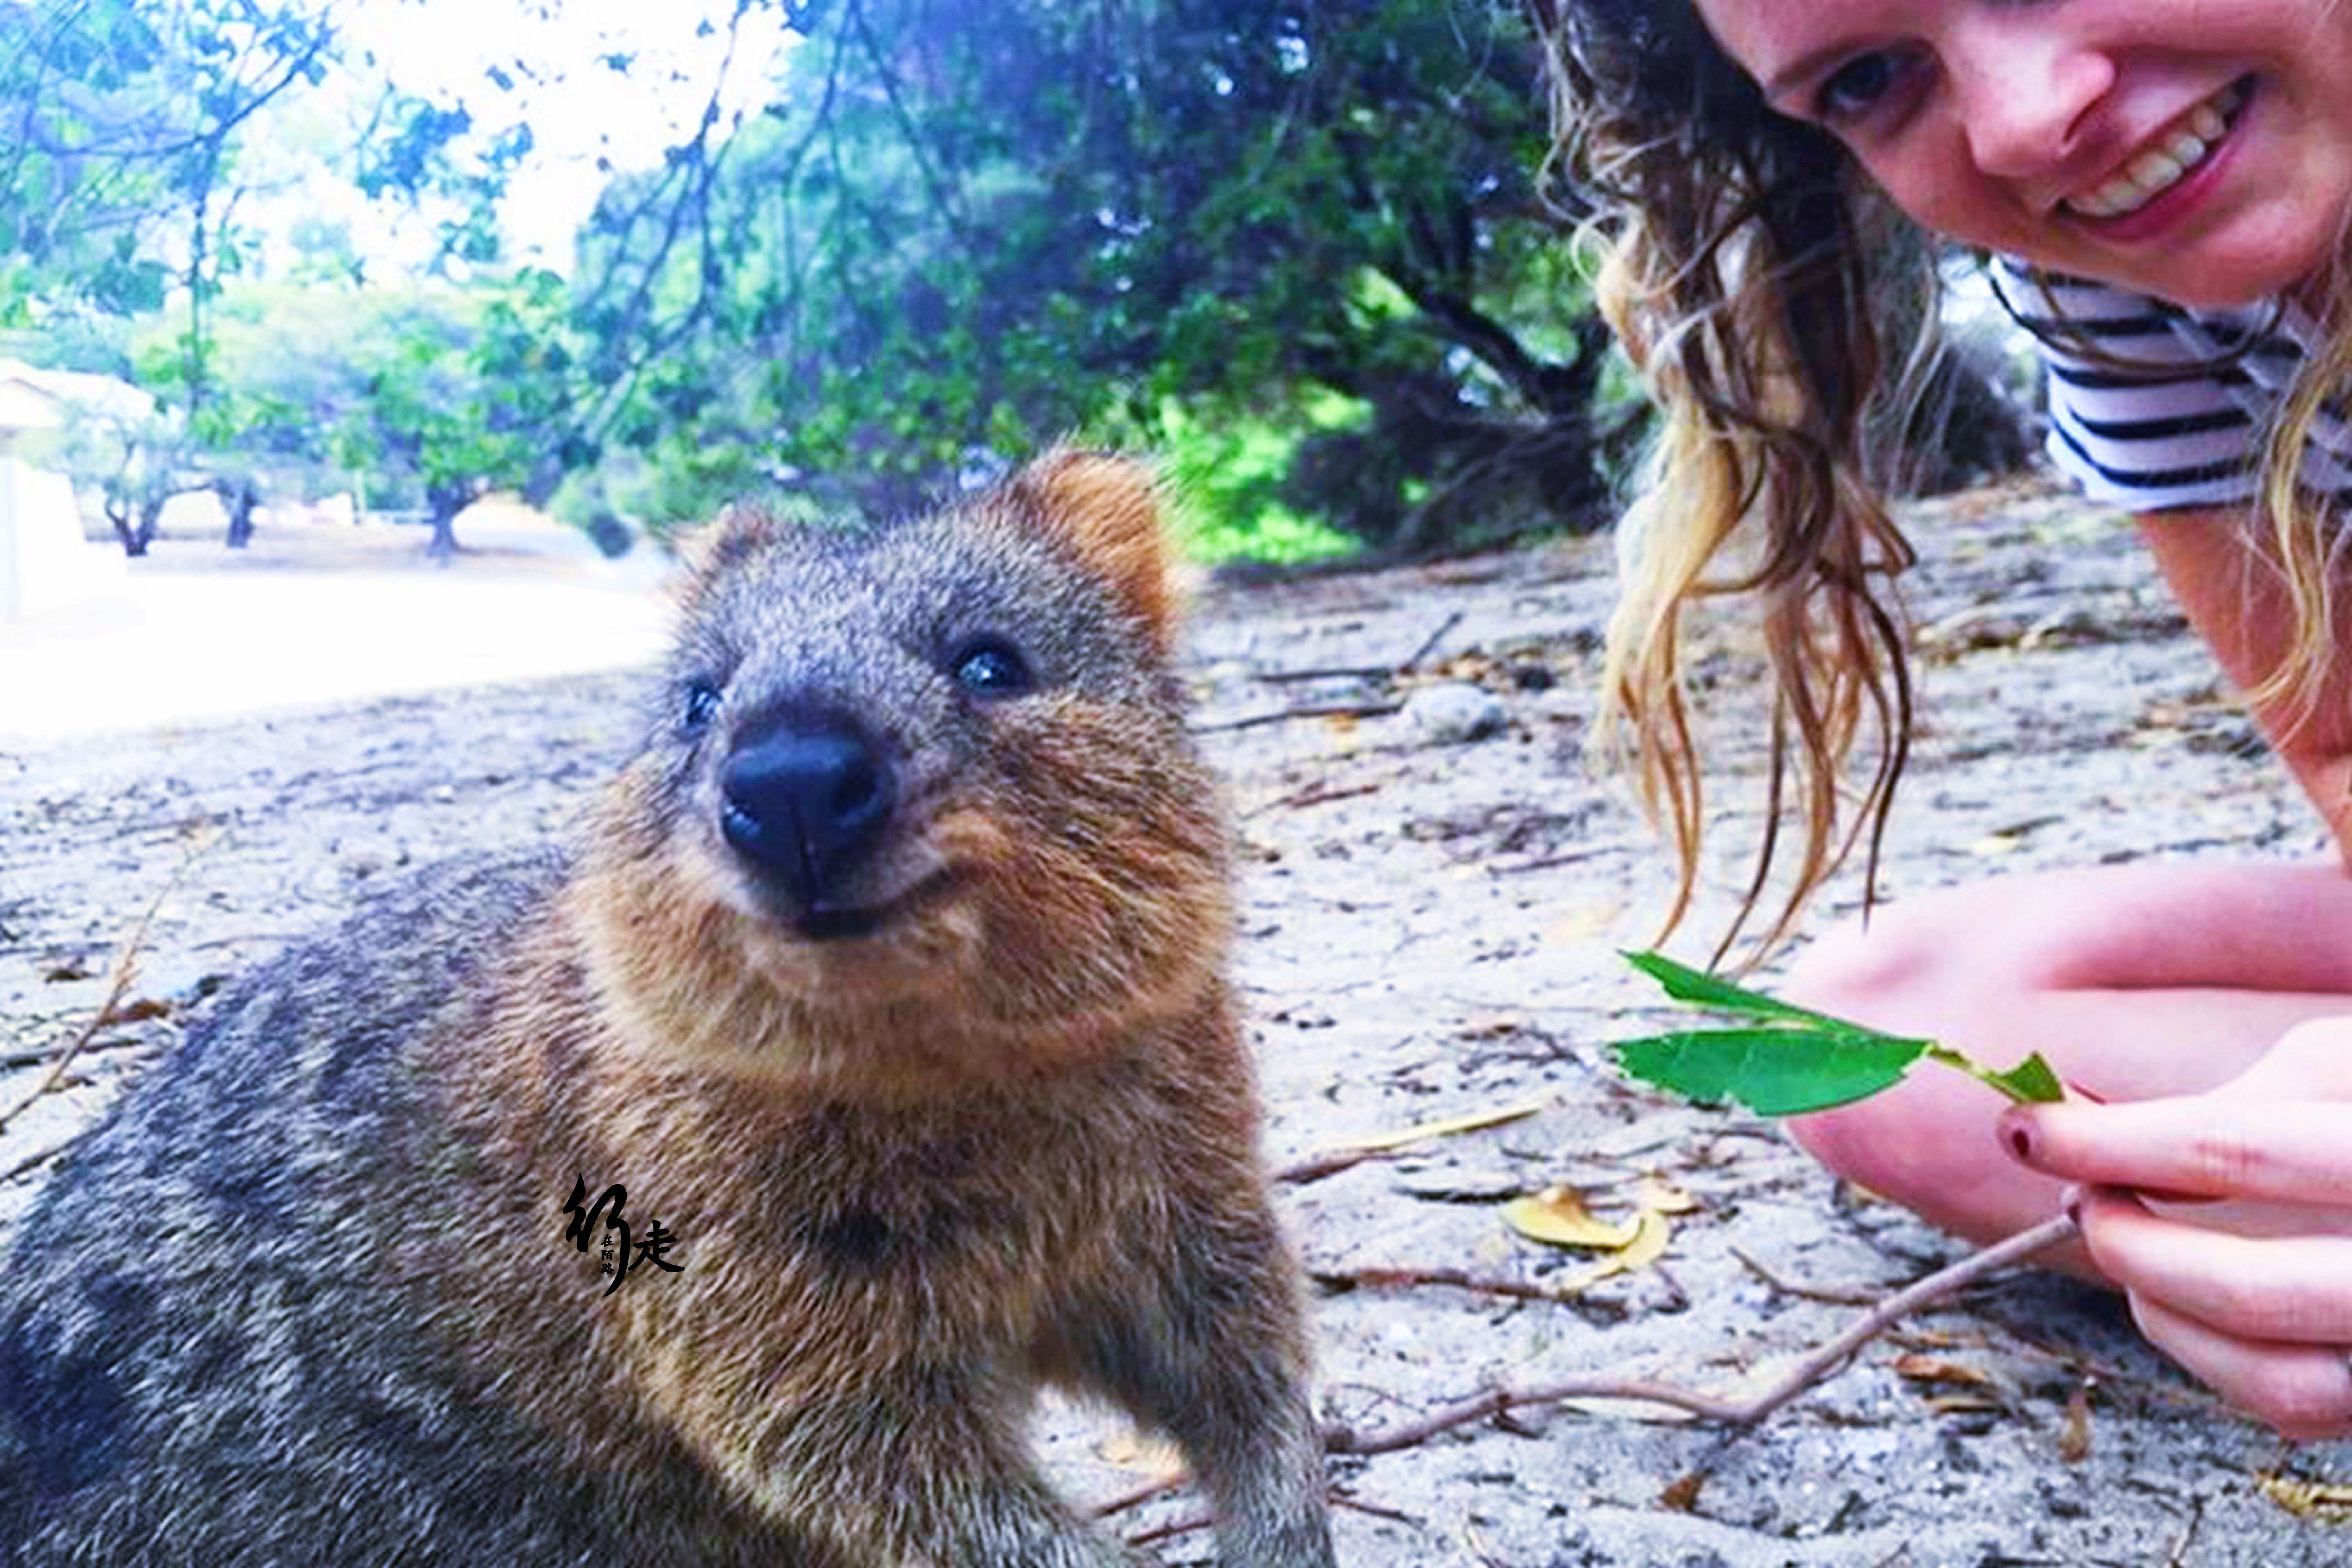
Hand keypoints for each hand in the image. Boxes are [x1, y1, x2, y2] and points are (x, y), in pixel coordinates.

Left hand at [1999, 1017, 2351, 1439]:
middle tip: (2081, 1195)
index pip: (2231, 1151)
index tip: (2025, 1129)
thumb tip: (2100, 1132)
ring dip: (2166, 1315)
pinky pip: (2303, 1403)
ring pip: (2275, 1378)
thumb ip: (2240, 1100)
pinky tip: (2186, 1298)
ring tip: (2130, 1247)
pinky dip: (2219, 1358)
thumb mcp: (2340, 1064)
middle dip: (2132, 1244)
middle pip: (2246, 1286)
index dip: (2109, 1141)